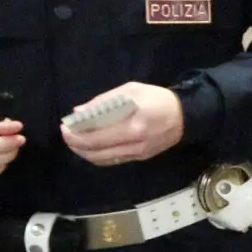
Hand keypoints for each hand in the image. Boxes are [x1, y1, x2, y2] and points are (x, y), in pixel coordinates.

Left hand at [62, 82, 183, 165]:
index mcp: (132, 125)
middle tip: (66, 135)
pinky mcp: (139, 158)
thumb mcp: (132, 90)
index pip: (96, 136)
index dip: (76, 134)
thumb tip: (80, 112)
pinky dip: (97, 156)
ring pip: (102, 160)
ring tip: (75, 142)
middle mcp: (134, 144)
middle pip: (95, 152)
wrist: (186, 117)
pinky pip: (112, 161)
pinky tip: (91, 147)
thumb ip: (104, 101)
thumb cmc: (158, 98)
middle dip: (76, 145)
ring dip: (84, 153)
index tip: (65, 127)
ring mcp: (137, 154)